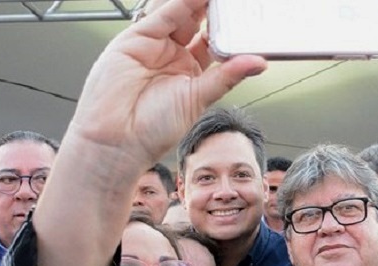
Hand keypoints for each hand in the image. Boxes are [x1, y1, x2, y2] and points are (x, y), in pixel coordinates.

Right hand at [69, 0, 266, 165]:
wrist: (119, 139)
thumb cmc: (153, 130)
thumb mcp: (200, 98)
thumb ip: (228, 75)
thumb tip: (258, 63)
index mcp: (190, 73)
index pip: (212, 42)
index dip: (228, 29)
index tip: (246, 17)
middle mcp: (172, 57)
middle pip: (197, 24)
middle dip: (214, 11)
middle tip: (235, 4)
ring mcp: (154, 47)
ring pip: (181, 16)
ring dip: (198, 4)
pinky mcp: (136, 39)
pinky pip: (162, 16)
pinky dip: (180, 3)